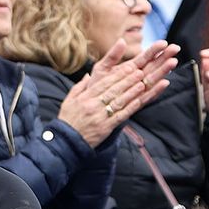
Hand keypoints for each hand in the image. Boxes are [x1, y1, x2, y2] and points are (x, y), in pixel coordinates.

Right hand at [58, 41, 177, 146]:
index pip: (104, 82)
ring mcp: (100, 116)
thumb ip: (79, 87)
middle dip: (127, 79)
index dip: (117, 74)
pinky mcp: (105, 127)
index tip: (128, 66)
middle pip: (113, 89)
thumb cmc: (68, 120)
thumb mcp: (69, 100)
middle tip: (140, 70)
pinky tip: (139, 100)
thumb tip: (88, 76)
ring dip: (132, 91)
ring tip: (142, 82)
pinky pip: (120, 115)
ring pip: (118, 100)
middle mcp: (93, 104)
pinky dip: (130, 107)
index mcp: (85, 97)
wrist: (66, 142)